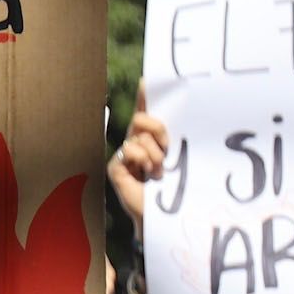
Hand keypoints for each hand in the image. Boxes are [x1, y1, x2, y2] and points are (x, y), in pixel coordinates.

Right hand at [107, 91, 167, 222]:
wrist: (161, 215)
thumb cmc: (172, 187)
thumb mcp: (176, 155)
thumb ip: (173, 137)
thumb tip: (178, 121)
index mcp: (150, 137)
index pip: (146, 110)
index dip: (145, 94)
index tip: (147, 79)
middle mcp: (134, 142)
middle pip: (141, 118)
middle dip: (158, 129)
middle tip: (167, 148)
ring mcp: (123, 154)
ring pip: (138, 135)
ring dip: (154, 152)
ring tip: (158, 169)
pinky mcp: (115, 166)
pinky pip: (128, 149)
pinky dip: (141, 159)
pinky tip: (145, 173)